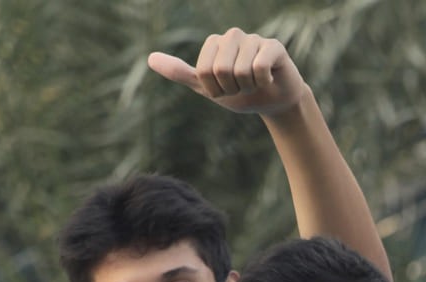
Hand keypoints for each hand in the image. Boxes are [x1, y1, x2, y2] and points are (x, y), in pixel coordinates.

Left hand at [148, 29, 307, 115]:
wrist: (274, 101)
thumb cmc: (241, 92)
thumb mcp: (207, 87)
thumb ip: (181, 73)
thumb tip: (150, 59)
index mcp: (215, 42)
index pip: (203, 71)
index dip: (215, 90)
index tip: (226, 90)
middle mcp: (233, 35)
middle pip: (221, 70)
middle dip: (232, 89)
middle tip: (242, 88)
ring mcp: (254, 39)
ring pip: (241, 71)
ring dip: (249, 87)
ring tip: (256, 83)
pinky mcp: (274, 46)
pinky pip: (260, 67)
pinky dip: (264, 82)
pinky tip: (269, 79)